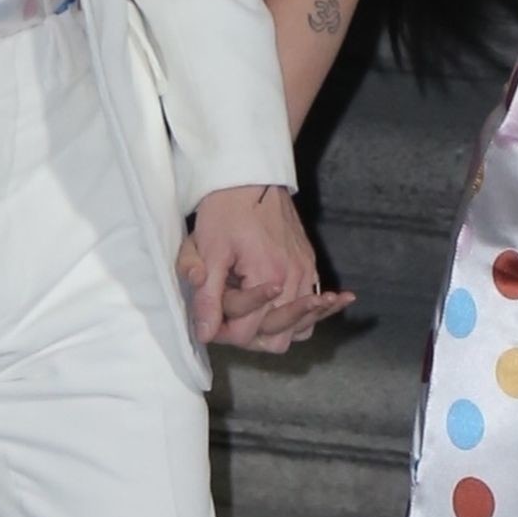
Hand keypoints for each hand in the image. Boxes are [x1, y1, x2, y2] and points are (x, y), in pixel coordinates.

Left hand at [179, 185, 353, 353]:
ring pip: (299, 329)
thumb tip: (206, 334)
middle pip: (277, 339)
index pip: (247, 333)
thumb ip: (208, 297)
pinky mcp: (309, 264)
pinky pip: (311, 307)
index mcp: (270, 277)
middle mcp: (295, 279)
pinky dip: (298, 316)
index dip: (223, 331)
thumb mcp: (209, 251)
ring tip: (251, 316)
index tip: (208, 317)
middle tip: (227, 317)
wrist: (252, 176)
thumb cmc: (226, 211)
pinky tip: (286, 312)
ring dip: (274, 329)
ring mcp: (307, 272)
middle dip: (249, 336)